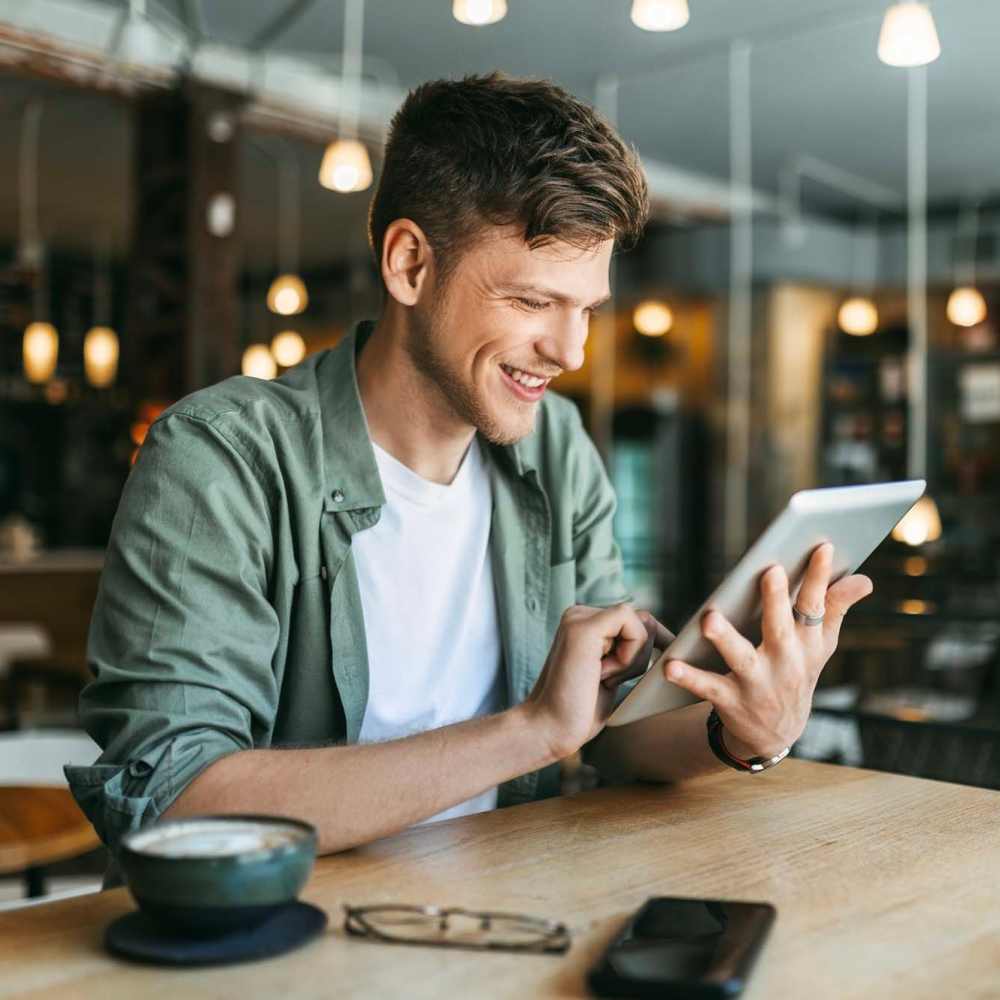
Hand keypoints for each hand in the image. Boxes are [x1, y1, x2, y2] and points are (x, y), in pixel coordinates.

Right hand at [525, 603, 652, 760]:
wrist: (548, 728)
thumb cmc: (581, 709)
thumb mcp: (613, 673)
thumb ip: (628, 650)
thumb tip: (659, 635)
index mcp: (585, 622)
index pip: (637, 619)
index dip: (654, 642)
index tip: (660, 667)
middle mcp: (580, 615)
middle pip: (642, 619)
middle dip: (642, 653)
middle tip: (609, 679)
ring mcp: (579, 618)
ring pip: (640, 622)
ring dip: (634, 658)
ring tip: (601, 678)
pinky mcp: (583, 628)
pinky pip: (631, 624)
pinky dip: (629, 655)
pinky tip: (602, 674)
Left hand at [662, 543, 872, 757]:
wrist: (776, 733)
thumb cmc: (795, 673)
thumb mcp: (819, 646)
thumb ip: (835, 609)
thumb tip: (864, 579)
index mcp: (806, 644)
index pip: (814, 606)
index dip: (819, 578)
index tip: (823, 547)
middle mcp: (784, 662)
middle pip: (779, 628)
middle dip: (776, 601)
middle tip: (770, 571)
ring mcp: (757, 682)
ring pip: (740, 658)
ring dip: (725, 639)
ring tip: (709, 619)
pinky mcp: (730, 700)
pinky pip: (707, 687)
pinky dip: (688, 678)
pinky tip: (670, 666)